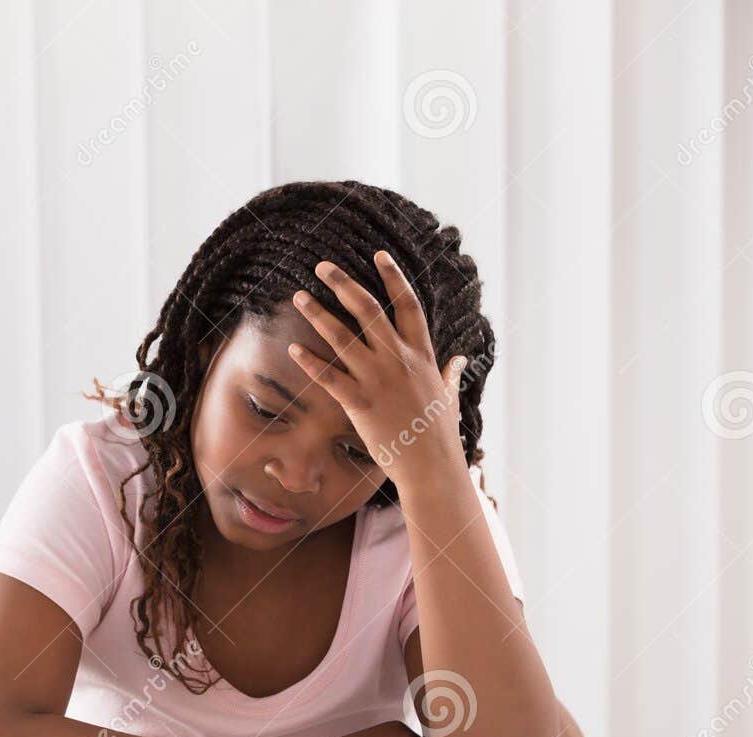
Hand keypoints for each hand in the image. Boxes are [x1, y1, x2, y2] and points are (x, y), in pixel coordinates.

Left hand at [286, 250, 467, 485]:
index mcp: (421, 354)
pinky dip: (310, 361)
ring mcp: (378, 379)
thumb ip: (449, 373)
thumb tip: (459, 359)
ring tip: (299, 296)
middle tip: (322, 266)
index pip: (407, 304)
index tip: (378, 254)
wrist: (431, 466)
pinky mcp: (359, 403)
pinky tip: (292, 348)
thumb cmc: (440, 434)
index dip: (393, 276)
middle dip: (343, 284)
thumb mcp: (448, 396)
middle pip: (368, 310)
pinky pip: (329, 377)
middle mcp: (398, 359)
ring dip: (318, 314)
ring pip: (343, 337)